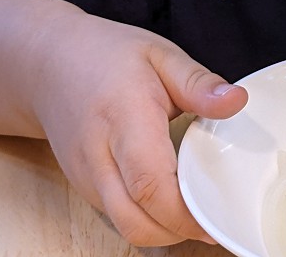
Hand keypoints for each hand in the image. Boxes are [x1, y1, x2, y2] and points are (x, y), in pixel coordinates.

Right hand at [29, 11, 247, 245]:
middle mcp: (99, 157)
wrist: (48, 65)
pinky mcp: (85, 188)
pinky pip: (120, 217)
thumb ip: (198, 83)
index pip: (149, 182)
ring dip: (166, 230)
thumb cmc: (108, 56)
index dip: (185, 211)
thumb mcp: (160, 54)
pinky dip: (150, 220)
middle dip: (181, 231)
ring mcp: (87, 178)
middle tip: (219, 218)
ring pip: (126, 227)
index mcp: (123, 119)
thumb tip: (237, 101)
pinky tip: (176, 202)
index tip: (220, 214)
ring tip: (202, 212)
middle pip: (136, 220)